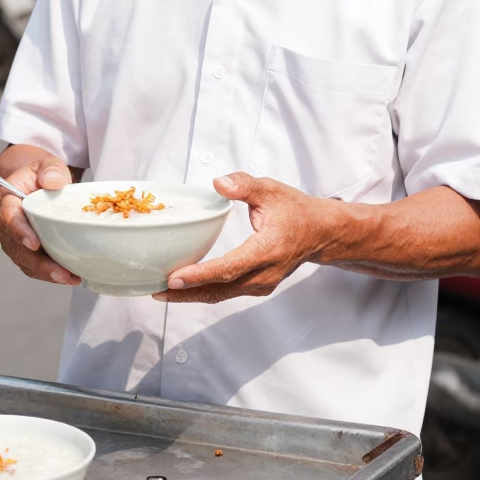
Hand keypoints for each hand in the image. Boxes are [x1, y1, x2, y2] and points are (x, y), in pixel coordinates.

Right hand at [0, 152, 81, 285]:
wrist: (33, 183)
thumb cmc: (40, 174)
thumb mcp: (47, 165)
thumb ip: (51, 170)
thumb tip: (52, 182)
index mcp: (6, 200)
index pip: (8, 218)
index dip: (19, 232)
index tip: (34, 244)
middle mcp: (4, 224)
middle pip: (17, 248)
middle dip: (39, 264)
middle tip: (61, 273)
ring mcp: (12, 240)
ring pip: (25, 262)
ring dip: (46, 273)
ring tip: (71, 278)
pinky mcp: (24, 251)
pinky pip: (33, 267)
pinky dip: (49, 274)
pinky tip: (70, 277)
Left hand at [154, 172, 326, 303]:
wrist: (322, 233)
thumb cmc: (297, 211)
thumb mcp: (272, 190)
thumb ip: (245, 185)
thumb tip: (219, 183)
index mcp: (268, 250)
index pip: (230, 268)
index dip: (201, 275)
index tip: (175, 277)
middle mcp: (265, 273)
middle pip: (220, 289)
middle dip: (187, 293)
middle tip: (157, 289)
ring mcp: (263, 284)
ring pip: (222, 295)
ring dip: (192, 296)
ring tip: (163, 291)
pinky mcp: (259, 287)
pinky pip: (228, 293)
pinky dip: (206, 292)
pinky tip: (186, 287)